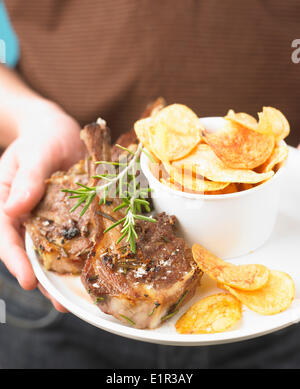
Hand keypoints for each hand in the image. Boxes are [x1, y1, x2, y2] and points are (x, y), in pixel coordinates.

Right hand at [0, 102, 84, 311]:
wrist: (60, 130)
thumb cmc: (42, 137)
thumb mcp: (34, 153)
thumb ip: (25, 178)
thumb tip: (13, 208)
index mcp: (9, 203)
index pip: (6, 237)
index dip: (15, 261)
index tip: (27, 281)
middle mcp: (29, 217)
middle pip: (31, 252)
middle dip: (44, 279)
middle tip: (60, 303)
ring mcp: (51, 218)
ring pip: (54, 250)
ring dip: (64, 274)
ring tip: (77, 298)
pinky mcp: (72, 215)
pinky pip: (77, 236)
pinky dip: (83, 253)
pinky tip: (93, 267)